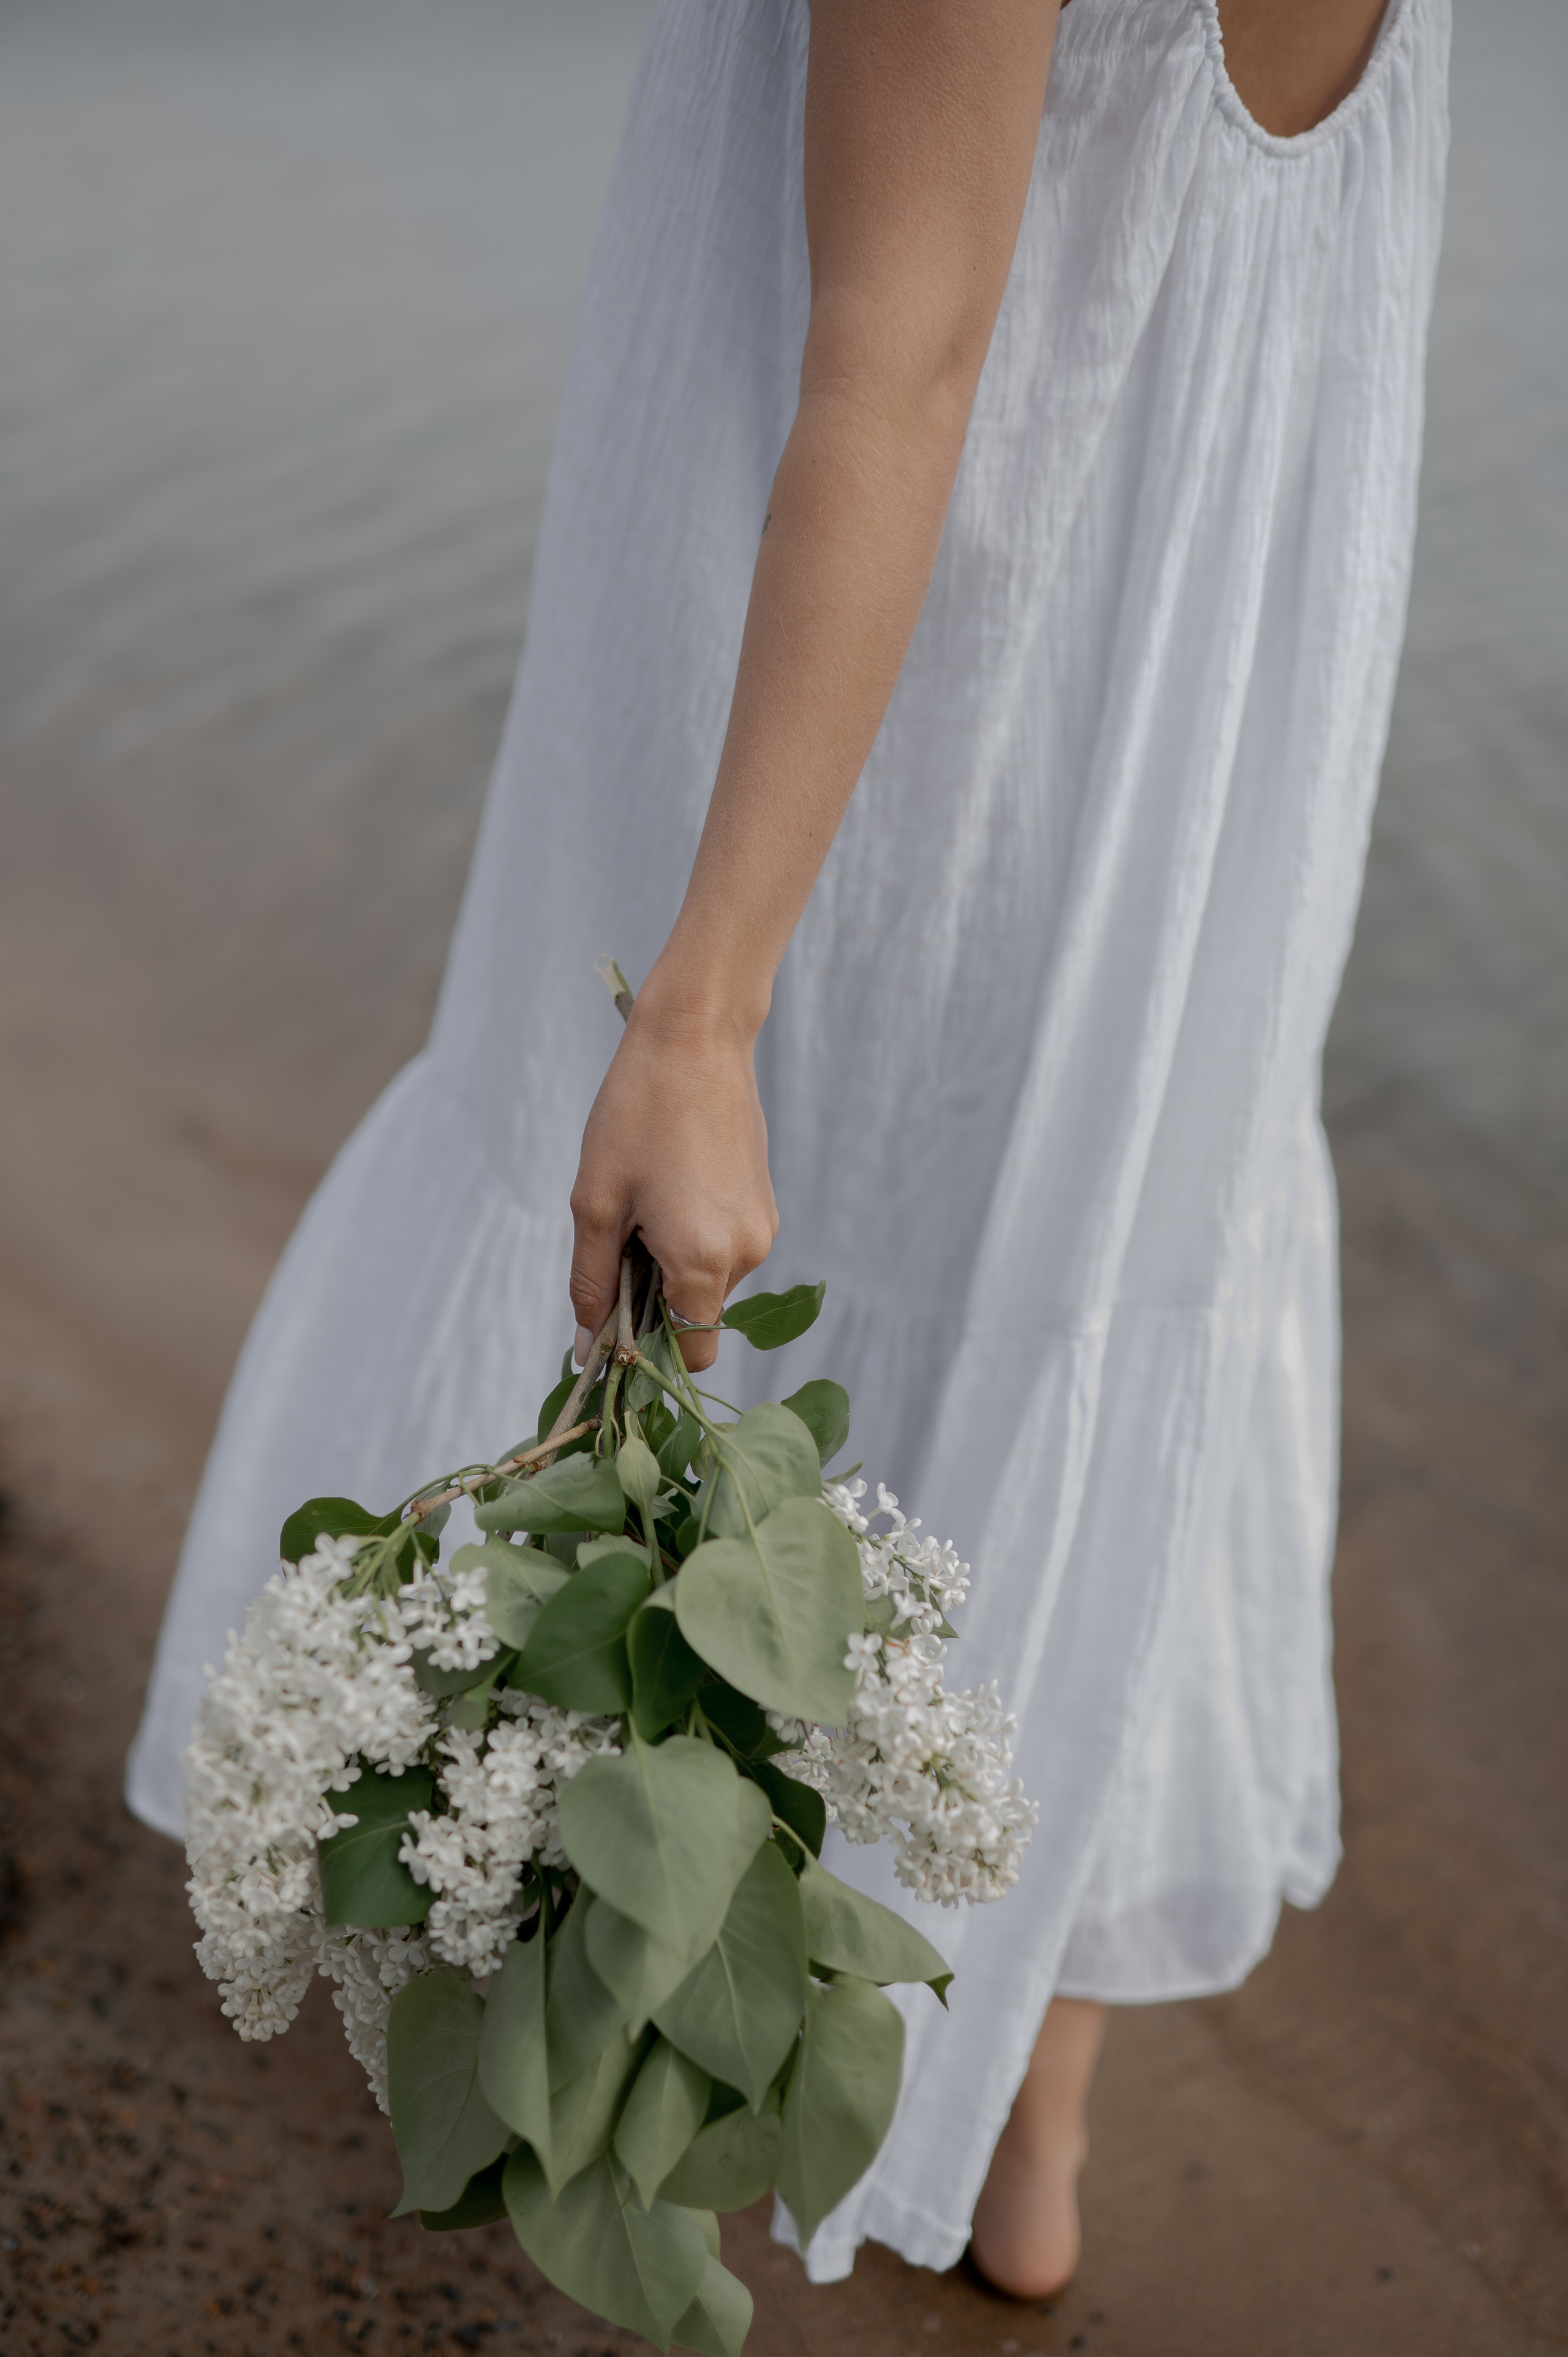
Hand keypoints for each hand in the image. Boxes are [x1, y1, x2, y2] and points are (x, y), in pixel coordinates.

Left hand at [569, 991, 778, 1371]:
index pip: (692, 1352)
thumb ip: (591, 1283)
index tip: (611, 1324)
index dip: (649, 1352)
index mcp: (705, 1259)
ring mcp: (761, 1227)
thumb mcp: (595, 1202)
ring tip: (642, 1200)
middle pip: (696, 1315)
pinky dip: (690, 1237)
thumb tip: (586, 1348)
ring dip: (669, 1263)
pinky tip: (666, 1187)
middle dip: (652, 1298)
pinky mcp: (763, 1204)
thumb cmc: (637, 1113)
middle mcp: (747, 1253)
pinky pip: (722, 1247)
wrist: (696, 1038)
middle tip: (617, 1236)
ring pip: (707, 1280)